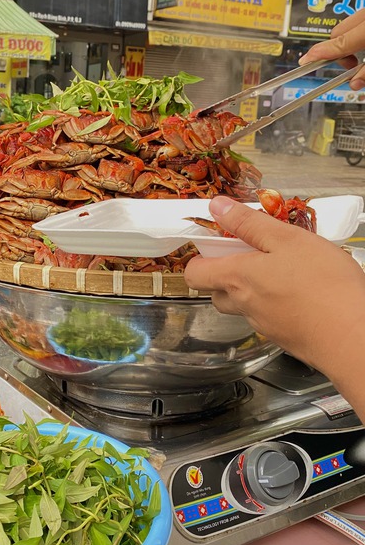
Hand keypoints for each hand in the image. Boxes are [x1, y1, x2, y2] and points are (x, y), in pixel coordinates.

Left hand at [183, 197, 364, 416]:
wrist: (351, 335)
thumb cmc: (322, 284)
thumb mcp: (286, 239)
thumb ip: (248, 223)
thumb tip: (217, 207)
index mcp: (237, 278)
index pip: (195, 274)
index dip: (199, 258)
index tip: (216, 243)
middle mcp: (244, 305)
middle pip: (217, 292)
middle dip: (225, 274)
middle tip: (251, 255)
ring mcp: (263, 325)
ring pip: (243, 306)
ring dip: (251, 290)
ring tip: (281, 271)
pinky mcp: (283, 337)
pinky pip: (268, 318)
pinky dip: (275, 304)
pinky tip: (299, 293)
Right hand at [299, 9, 364, 89]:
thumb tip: (354, 84)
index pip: (338, 42)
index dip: (319, 53)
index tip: (304, 61)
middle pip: (337, 33)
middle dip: (336, 51)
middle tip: (351, 65)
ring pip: (345, 25)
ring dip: (346, 40)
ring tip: (359, 53)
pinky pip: (355, 20)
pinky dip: (355, 32)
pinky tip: (362, 41)